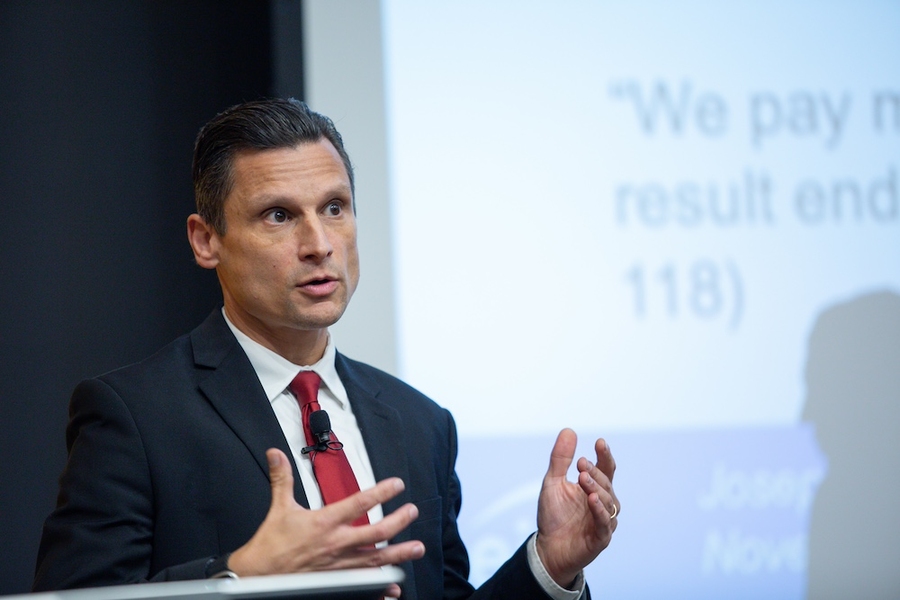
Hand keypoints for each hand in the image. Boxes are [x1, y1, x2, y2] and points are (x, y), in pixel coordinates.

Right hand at [228, 448, 424, 595]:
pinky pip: (364, 585)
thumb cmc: (270, 544)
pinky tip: (395, 586)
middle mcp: (335, 544)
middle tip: (412, 512)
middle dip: (398, 521)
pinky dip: (381, 587)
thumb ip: (282, 478)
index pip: (359, 503)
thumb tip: (276, 454)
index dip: (381, 493)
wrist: (258, 577)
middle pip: (376, 532)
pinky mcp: (337, 582)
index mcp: (324, 523)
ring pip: (376, 559)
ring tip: (418, 548)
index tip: (397, 485)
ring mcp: (339, 565)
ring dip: (399, 554)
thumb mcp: (279, 507)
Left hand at [535, 429, 618, 587]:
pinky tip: (592, 499)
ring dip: (596, 488)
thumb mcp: (553, 482)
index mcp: (595, 488)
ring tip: (582, 478)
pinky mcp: (601, 538)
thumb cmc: (554, 515)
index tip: (600, 442)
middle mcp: (603, 503)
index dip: (605, 456)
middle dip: (595, 472)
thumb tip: (569, 430)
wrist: (548, 548)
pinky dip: (599, 510)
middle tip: (580, 463)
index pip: (606, 469)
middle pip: (607, 483)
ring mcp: (604, 521)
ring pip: (608, 502)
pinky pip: (605, 523)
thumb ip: (560, 459)